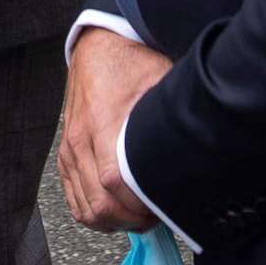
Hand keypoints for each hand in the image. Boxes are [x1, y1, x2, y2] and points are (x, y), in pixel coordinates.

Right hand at [58, 26, 170, 232]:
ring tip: (139, 212)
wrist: (99, 44)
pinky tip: (117, 207)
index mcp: (102, 122)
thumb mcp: (161, 83)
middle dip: (131, 220)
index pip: (114, 183)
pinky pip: (73, 199)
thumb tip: (199, 144)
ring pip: (85, 209)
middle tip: (156, 214)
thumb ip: (172, 118)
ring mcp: (70, 149)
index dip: (139, 205)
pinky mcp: (65, 154)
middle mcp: (80, 140)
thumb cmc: (131, 61)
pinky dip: (94, 212)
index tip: (161, 206)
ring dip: (113, 220)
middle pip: (99, 205)